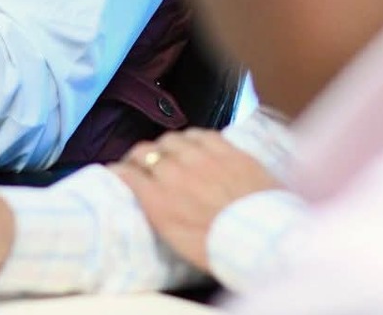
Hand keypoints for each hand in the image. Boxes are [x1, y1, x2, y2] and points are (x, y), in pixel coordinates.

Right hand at [112, 129, 281, 271]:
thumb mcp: (176, 239)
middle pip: (144, 151)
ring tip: (170, 154)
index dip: (118, 171)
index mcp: (158, 198)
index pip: (125, 173)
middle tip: (143, 164)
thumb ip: (156, 211)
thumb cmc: (220, 249)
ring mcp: (200, 156)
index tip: (118, 173)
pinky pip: (200, 134)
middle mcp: (173, 171)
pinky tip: (195, 145)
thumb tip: (145, 194)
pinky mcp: (226, 149)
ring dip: (166, 146)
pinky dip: (192, 139)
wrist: (264, 240)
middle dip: (139, 157)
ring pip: (171, 139)